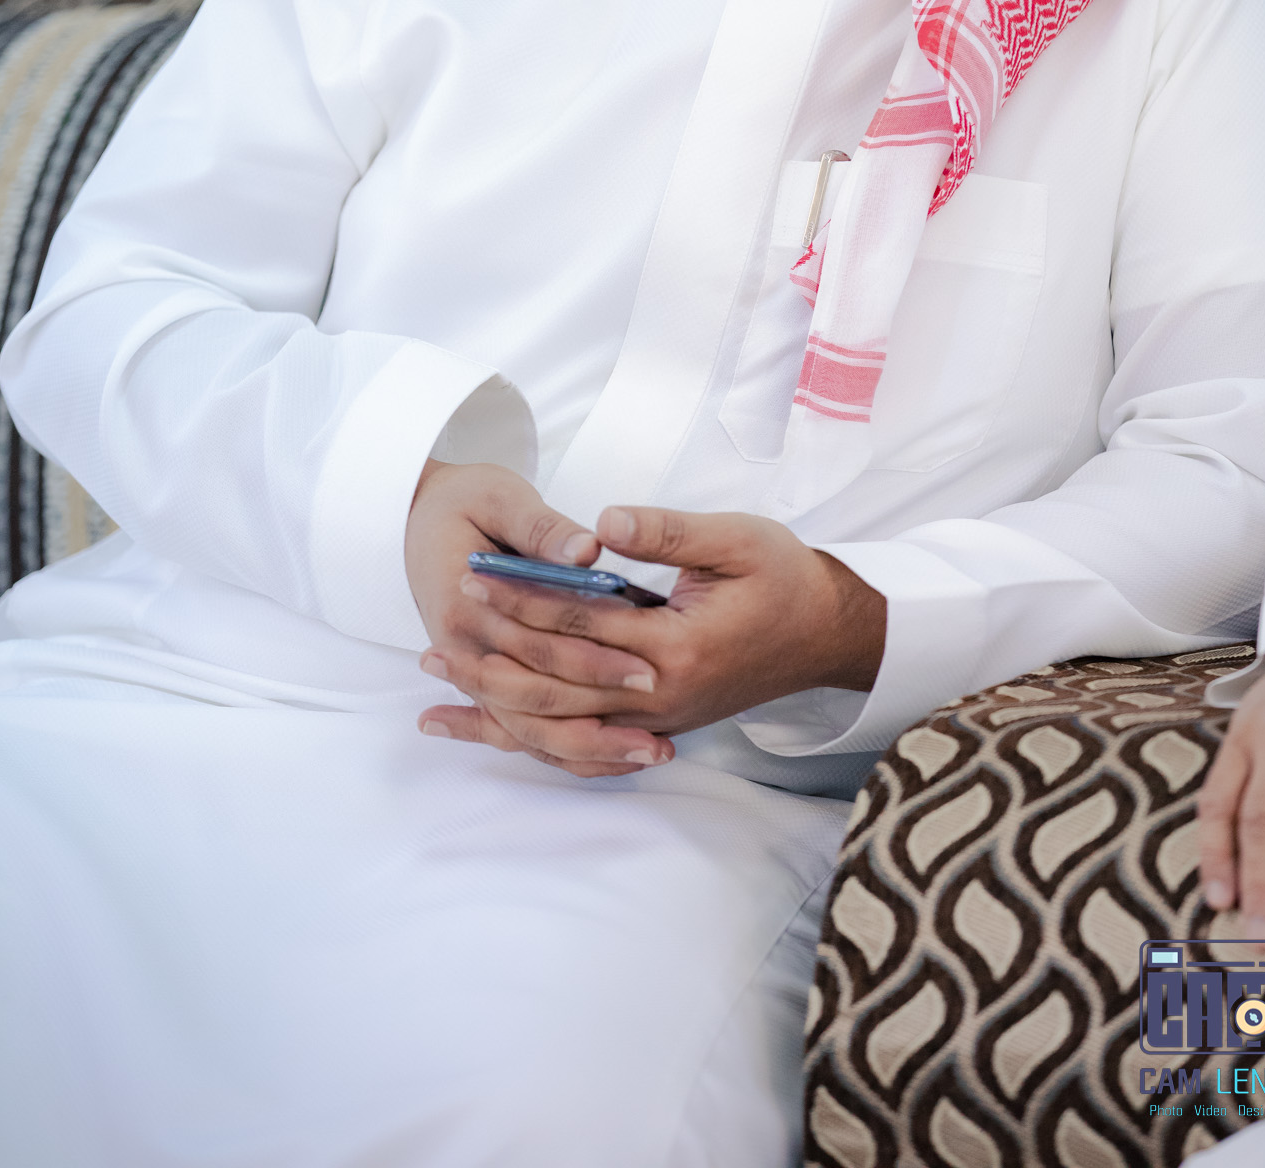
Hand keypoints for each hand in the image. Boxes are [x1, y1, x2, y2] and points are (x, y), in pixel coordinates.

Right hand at [405, 460, 673, 778]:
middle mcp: (465, 651)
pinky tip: (612, 757)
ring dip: (590, 748)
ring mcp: (472, 670)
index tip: (651, 671)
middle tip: (661, 736)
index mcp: (468, 607)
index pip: (541, 648)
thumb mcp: (497, 498)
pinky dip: (563, 747)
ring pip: (530, 729)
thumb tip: (586, 551)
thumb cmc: (461, 503)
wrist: (414, 519)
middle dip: (604, 722)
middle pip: (538, 702)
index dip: (597, 662)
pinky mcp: (484, 677)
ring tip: (652, 754)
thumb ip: (542, 529)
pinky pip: (521, 728)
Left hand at [421, 503, 887, 779]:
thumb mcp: (737, 537)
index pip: (580, 621)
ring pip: (557, 722)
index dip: (522, 596)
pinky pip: (576, 742)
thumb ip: (667, 531)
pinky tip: (479, 727)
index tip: (474, 572)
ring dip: (493, 699)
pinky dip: (524, 735)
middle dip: (491, 651)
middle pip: (555, 681)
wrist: (827, 634)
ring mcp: (654, 721)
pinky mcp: (652, 728)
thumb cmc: (785, 576)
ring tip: (436, 677)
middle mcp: (659, 695)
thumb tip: (602, 522)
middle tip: (438, 624)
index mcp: (676, 645)